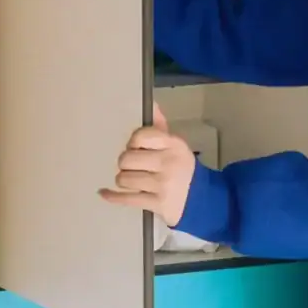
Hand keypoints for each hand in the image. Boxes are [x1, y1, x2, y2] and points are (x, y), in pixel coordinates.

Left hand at [98, 102, 194, 226]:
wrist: (202, 198)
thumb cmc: (182, 168)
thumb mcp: (175, 146)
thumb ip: (159, 128)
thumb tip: (151, 104)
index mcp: (173, 144)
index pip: (139, 137)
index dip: (133, 143)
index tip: (137, 148)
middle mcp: (168, 162)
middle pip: (126, 159)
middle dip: (126, 164)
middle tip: (135, 168)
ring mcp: (163, 185)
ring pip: (123, 179)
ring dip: (125, 181)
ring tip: (135, 182)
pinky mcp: (157, 204)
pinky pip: (124, 199)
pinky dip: (112, 196)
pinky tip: (105, 193)